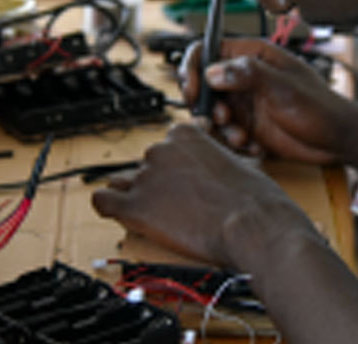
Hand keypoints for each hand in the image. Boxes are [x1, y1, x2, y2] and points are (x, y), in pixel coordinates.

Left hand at [92, 123, 320, 269]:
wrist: (252, 224)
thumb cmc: (254, 197)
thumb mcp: (240, 161)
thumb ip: (217, 158)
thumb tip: (221, 166)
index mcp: (184, 134)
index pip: (166, 144)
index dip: (174, 164)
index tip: (182, 178)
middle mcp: (160, 149)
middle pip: (145, 165)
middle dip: (157, 183)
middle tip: (177, 204)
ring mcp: (144, 177)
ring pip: (124, 183)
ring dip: (135, 196)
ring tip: (156, 214)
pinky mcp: (134, 207)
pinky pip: (103, 202)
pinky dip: (108, 208)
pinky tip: (121, 214)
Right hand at [179, 38, 357, 168]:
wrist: (336, 140)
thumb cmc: (320, 106)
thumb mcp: (283, 86)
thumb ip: (248, 74)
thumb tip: (212, 71)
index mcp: (252, 56)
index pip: (208, 50)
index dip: (193, 66)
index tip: (192, 88)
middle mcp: (243, 77)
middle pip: (201, 84)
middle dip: (204, 105)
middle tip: (219, 118)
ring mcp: (243, 102)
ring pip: (209, 112)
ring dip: (220, 128)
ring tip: (242, 136)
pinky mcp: (245, 125)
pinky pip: (223, 133)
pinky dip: (233, 142)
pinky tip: (255, 145)